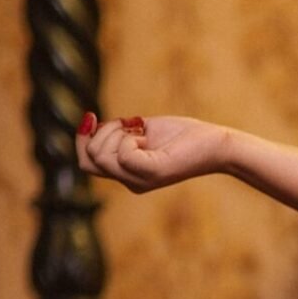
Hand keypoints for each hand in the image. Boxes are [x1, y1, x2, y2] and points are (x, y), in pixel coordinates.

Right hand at [75, 113, 231, 192]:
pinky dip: (129, 138)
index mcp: (127, 174)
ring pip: (101, 156)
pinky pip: (123, 155)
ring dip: (114, 132)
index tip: (92, 117)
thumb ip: (116, 134)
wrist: (215, 144)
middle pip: (88, 160)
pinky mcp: (153, 173)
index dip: (82, 139)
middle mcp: (131, 182)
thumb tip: (89, 126)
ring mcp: (141, 180)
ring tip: (140, 130)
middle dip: (99, 134)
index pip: (86, 162)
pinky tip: (146, 136)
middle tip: (129, 125)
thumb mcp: (141, 131)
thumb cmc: (183, 136)